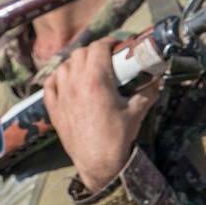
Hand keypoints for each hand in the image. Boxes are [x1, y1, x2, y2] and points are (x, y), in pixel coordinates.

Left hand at [42, 40, 161, 193]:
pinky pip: (49, 84)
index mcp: (96, 80)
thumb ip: (148, 91)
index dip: (109, 42)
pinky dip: (57, 78)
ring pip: (63, 66)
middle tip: (107, 58)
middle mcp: (74, 83)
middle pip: (80, 53)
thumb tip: (156, 78)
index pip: (98, 48)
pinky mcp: (53, 108)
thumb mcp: (137, 111)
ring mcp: (61, 95)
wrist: (97, 162)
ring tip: (88, 69)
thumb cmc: (117, 137)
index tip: (118, 46)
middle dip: (95, 51)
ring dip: (76, 63)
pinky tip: (66, 81)